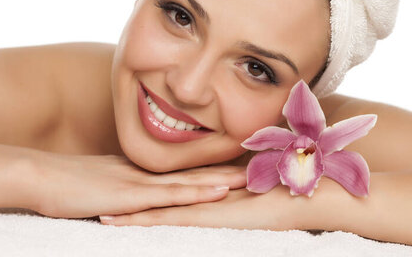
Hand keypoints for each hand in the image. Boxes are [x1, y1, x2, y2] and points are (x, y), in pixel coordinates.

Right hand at [23, 153, 247, 218]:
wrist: (36, 175)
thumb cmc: (61, 183)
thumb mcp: (96, 184)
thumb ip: (116, 187)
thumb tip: (127, 195)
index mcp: (137, 172)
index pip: (179, 170)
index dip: (206, 167)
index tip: (232, 164)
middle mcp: (144, 174)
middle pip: (191, 171)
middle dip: (223, 170)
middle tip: (256, 164)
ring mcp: (138, 182)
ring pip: (189, 181)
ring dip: (221, 179)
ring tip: (251, 177)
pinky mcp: (129, 195)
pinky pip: (170, 195)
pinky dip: (195, 192)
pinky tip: (217, 191)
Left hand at [99, 176, 338, 229]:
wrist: (311, 193)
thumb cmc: (291, 188)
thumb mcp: (259, 191)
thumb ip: (244, 190)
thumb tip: (239, 189)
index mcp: (213, 190)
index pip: (175, 190)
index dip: (149, 191)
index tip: (126, 194)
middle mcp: (204, 195)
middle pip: (160, 198)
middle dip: (132, 203)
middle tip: (101, 204)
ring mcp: (206, 203)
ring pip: (159, 210)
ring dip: (132, 216)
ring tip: (103, 218)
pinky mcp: (210, 213)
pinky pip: (172, 218)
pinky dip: (148, 221)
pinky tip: (126, 223)